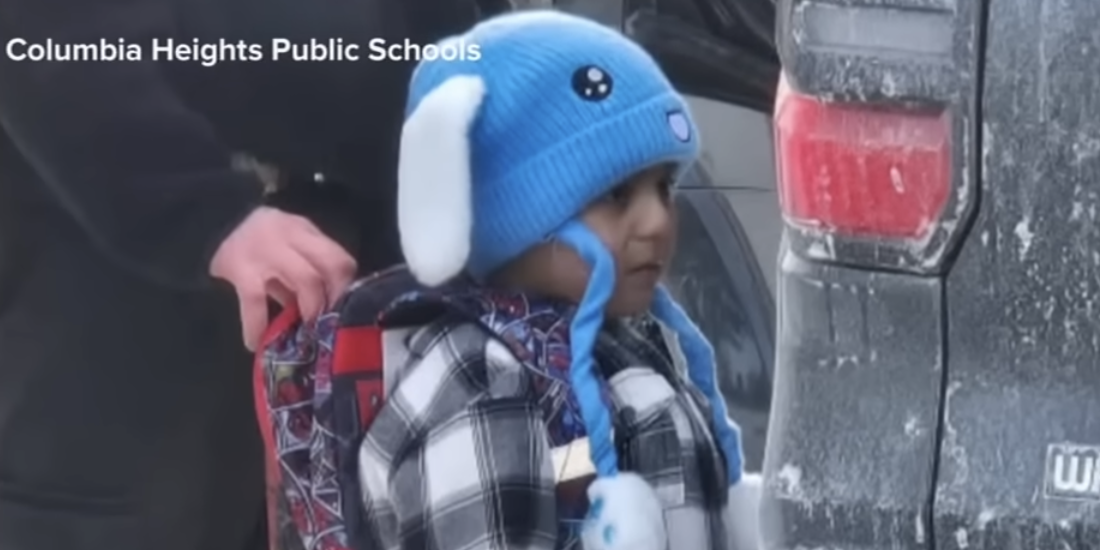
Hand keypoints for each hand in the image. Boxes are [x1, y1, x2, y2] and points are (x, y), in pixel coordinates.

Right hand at [209, 207, 355, 349]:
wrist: (199, 222)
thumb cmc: (249, 241)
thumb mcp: (281, 245)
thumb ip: (303, 268)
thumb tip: (326, 306)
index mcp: (301, 230)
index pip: (338, 256)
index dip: (346, 286)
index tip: (345, 308)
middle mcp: (288, 235)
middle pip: (329, 266)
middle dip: (334, 298)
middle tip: (328, 322)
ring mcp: (265, 250)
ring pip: (306, 279)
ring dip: (310, 309)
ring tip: (304, 331)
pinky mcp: (239, 269)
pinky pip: (257, 302)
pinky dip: (257, 327)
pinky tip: (256, 343)